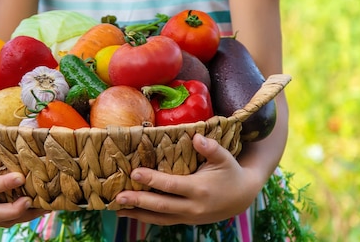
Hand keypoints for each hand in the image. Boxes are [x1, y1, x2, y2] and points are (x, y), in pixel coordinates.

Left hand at [115, 134, 263, 224]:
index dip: (152, 179)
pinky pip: (163, 221)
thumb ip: (210, 148)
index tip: (134, 172)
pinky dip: (146, 218)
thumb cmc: (230, 172)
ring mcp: (189, 216)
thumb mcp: (225, 157)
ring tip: (117, 209)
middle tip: (118, 196)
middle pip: (161, 205)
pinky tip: (131, 213)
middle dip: (138, 201)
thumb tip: (196, 137)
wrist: (242, 197)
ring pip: (159, 218)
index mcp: (200, 189)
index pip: (171, 185)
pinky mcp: (186, 220)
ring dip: (138, 214)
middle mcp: (193, 206)